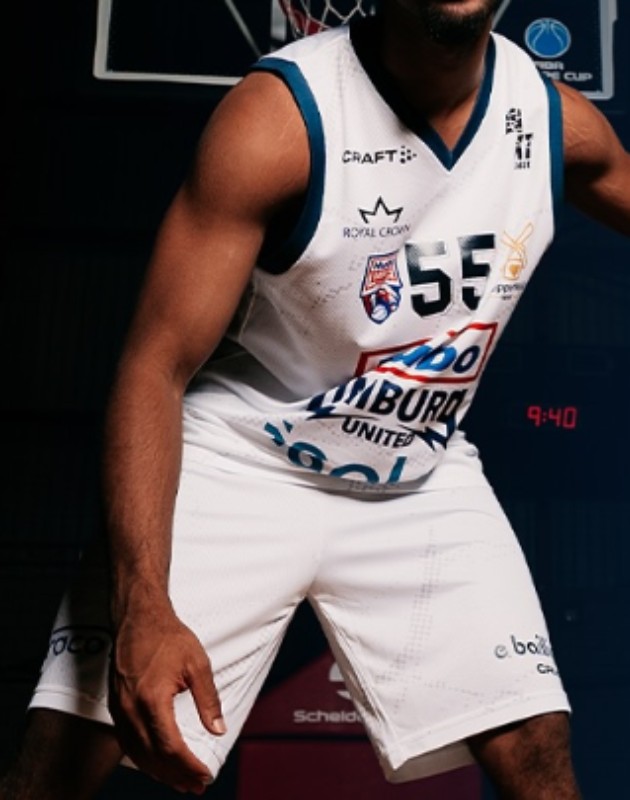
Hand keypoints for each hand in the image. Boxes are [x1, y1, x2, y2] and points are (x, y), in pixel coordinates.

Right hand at [109, 601, 224, 794]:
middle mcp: (131, 709)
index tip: (205, 775)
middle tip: (197, 786)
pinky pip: (129, 743)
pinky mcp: (117, 707)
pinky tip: (157, 764)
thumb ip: (208, 699)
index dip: (189, 766)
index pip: (171, 747)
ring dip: (160, 772)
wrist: (139, 618)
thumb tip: (218, 729)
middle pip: (153, 757)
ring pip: (138, 754)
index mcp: (152, 699)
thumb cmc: (167, 636)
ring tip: (181, 782)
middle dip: (177, 776)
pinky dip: (144, 759)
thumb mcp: (197, 664)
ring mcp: (120, 710)